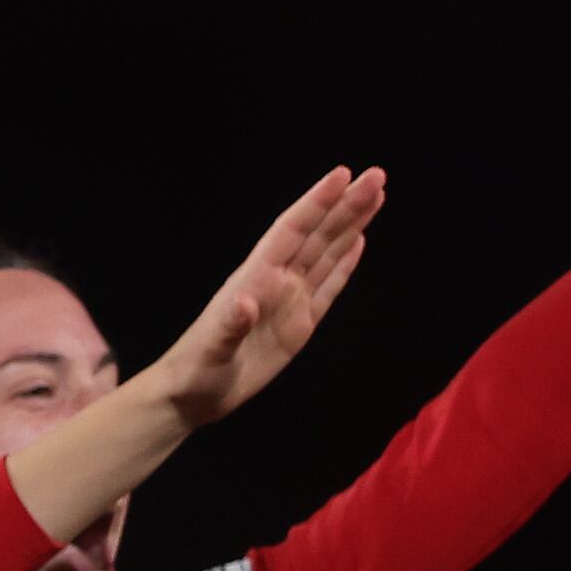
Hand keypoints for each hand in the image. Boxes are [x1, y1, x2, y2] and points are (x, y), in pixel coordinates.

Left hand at [137, 167, 386, 427]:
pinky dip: (345, 264)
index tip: (342, 174)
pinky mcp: (300, 323)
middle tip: (377, 174)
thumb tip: (245, 302)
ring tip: (376, 195)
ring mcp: (290, 300)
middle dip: (346, 205)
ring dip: (352, 225)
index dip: (316, 203)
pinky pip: (329, 286)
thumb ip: (228, 327)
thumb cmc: (195, 371)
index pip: (291, 231)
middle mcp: (276, 282)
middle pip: (317, 235)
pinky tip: (359, 241)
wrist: (192, 395)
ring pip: (328, 253)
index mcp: (255, 279)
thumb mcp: (209, 352)